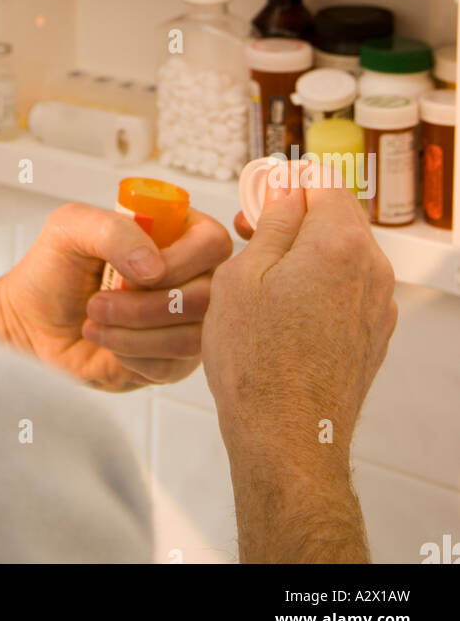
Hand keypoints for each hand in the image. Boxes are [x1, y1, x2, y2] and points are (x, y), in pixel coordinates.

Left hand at [0, 201, 231, 392]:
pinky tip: (105, 341)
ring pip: (193, 334)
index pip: (214, 242)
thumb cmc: (52, 269)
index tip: (139, 272)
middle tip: (101, 300)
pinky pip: (174, 365)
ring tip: (94, 318)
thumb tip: (155, 268)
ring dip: (136, 330)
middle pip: (210, 294)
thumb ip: (114, 230)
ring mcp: (185, 322)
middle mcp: (190, 277)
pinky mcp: (173, 361)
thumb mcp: (71, 227)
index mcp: (176, 233)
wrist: (29, 324)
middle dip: (150, 303)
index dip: (183, 260)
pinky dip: (133, 354)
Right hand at [201, 176, 396, 561]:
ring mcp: (378, 305)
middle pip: (339, 216)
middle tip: (254, 231)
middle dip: (297, 216)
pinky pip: (349, 289)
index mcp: (339, 243)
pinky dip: (321, 285)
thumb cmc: (257, 364)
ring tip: (263, 276)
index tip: (260, 198)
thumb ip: (271, 223)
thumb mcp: (242, 274)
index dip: (287, 184)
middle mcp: (371, 269)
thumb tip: (284, 194)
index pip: (323, 182)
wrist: (286, 438)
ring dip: (308, 252)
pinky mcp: (373, 334)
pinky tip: (284, 309)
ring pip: (344, 254)